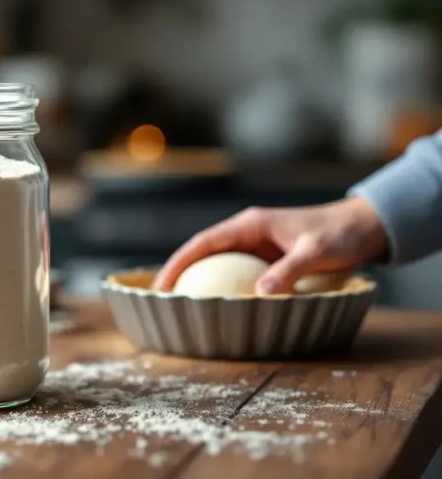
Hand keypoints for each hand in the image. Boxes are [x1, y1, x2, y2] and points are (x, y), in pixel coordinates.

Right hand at [152, 197, 388, 293]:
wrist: (363, 226)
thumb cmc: (340, 234)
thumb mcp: (315, 251)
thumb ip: (288, 270)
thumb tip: (259, 294)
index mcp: (251, 224)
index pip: (204, 242)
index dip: (180, 261)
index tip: (163, 283)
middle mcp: (247, 231)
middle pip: (203, 250)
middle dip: (179, 270)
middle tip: (162, 297)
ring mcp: (256, 243)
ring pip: (216, 260)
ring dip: (197, 277)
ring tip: (181, 301)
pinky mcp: (266, 256)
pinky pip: (234, 270)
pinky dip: (221, 283)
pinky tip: (217, 301)